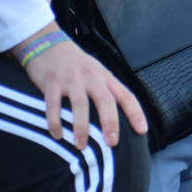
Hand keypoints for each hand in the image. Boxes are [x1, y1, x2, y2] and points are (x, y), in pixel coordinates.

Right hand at [18, 34, 147, 149]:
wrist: (50, 46)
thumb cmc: (77, 65)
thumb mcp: (97, 73)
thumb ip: (105, 92)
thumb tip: (116, 121)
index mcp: (106, 78)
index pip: (126, 95)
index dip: (136, 113)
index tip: (142, 131)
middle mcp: (92, 78)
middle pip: (105, 101)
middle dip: (110, 123)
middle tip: (112, 143)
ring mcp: (72, 80)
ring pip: (80, 105)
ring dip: (81, 127)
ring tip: (81, 146)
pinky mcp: (52, 83)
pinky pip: (53, 105)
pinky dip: (55, 121)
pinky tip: (57, 135)